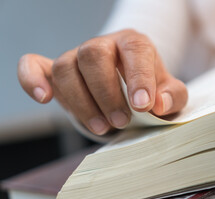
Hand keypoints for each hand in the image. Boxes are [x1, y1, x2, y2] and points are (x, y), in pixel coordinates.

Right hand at [18, 29, 187, 134]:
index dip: (138, 76)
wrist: (128, 89)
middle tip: (122, 122)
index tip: (142, 105)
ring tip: (102, 127)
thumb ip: (172, 96)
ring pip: (66, 68)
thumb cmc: (149, 90)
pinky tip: (44, 98)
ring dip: (81, 101)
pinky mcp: (55, 71)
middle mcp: (103, 45)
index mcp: (133, 44)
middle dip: (107, 93)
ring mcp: (76, 57)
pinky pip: (33, 65)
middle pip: (94, 55)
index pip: (134, 50)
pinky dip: (31, 79)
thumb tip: (158, 104)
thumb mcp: (169, 93)